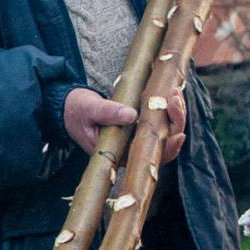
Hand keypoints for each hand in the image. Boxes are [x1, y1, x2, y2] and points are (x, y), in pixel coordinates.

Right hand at [62, 84, 185, 163]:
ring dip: (175, 112)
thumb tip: (131, 115)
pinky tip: (172, 93)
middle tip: (174, 97)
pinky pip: (161, 120)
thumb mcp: (89, 109)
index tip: (177, 133)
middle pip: (165, 143)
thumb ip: (108, 113)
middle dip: (176, 121)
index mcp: (120, 154)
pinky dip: (169, 108)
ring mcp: (137, 137)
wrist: (71, 108)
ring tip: (175, 92)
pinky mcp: (140, 124)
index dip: (168, 148)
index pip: (150, 157)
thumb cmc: (77, 112)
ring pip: (166, 130)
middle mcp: (132, 149)